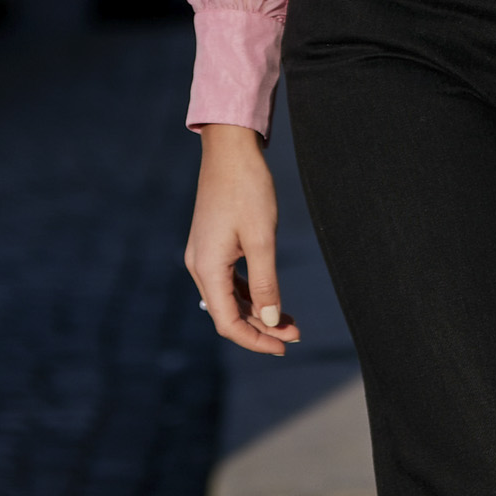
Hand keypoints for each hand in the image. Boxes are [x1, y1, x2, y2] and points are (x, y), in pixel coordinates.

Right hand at [184, 125, 298, 356]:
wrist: (230, 149)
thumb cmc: (247, 189)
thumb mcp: (262, 239)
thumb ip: (265, 284)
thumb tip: (271, 322)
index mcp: (207, 268)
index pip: (228, 322)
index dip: (256, 340)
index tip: (285, 346)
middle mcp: (198, 265)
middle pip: (228, 313)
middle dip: (262, 327)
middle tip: (297, 332)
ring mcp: (203, 254)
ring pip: (229, 298)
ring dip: (258, 312)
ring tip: (291, 320)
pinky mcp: (211, 244)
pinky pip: (228, 280)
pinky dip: (250, 293)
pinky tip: (271, 298)